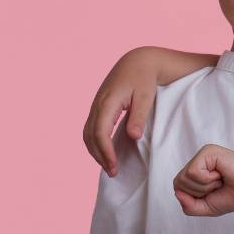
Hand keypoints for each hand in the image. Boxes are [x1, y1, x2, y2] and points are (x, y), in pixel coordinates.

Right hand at [83, 48, 160, 176]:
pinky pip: (91, 128)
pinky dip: (95, 142)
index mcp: (107, 102)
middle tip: (113, 172)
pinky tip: (105, 151)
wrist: (138, 61)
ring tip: (109, 166)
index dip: (105, 151)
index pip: (100, 132)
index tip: (114, 165)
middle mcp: (98, 104)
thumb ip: (139, 116)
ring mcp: (96, 105)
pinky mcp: (99, 107)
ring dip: (95, 151)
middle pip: (90, 136)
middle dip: (99, 156)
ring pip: (88, 133)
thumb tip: (134, 137)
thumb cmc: (144, 78)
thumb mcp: (145, 96)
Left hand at [173, 144, 233, 216]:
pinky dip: (207, 180)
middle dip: (198, 192)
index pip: (179, 187)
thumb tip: (177, 193)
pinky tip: (220, 174)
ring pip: (184, 178)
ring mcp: (203, 155)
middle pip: (178, 183)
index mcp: (197, 173)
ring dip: (204, 186)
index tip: (213, 193)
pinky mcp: (208, 151)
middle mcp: (198, 162)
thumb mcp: (207, 208)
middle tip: (217, 186)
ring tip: (219, 180)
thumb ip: (189, 206)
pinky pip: (194, 172)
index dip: (193, 197)